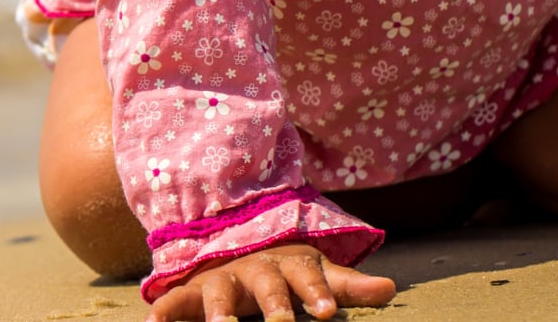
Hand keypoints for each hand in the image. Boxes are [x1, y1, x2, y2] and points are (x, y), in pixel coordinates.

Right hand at [146, 243, 395, 321]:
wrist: (235, 243)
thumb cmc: (286, 271)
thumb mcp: (318, 274)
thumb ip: (350, 286)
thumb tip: (392, 290)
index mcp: (289, 267)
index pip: (307, 279)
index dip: (317, 295)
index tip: (327, 313)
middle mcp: (255, 272)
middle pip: (266, 288)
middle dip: (273, 306)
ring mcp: (221, 281)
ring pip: (219, 295)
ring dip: (219, 313)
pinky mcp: (193, 294)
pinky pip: (175, 303)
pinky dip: (164, 312)